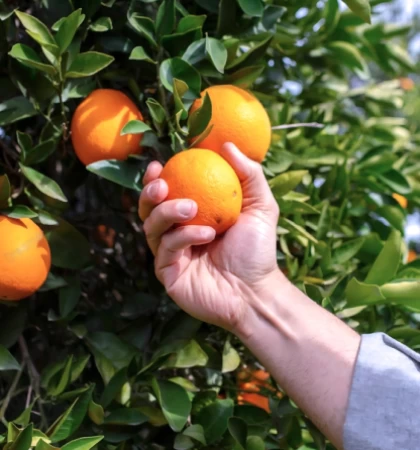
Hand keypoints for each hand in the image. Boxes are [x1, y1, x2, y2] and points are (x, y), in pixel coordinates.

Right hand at [138, 143, 281, 333]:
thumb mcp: (260, 205)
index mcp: (192, 217)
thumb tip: (227, 145)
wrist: (256, 291)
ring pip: (151, 227)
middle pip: (149, 209)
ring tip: (190, 207)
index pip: (166, 194)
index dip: (156, 178)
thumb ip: (248, 174)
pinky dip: (183, 236)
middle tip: (163, 184)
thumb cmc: (257, 249)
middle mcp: (177, 234)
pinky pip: (165, 249)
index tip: (160, 164)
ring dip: (167, 211)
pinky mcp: (168, 273)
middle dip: (149, 193)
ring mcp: (171, 255)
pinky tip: (206, 235)